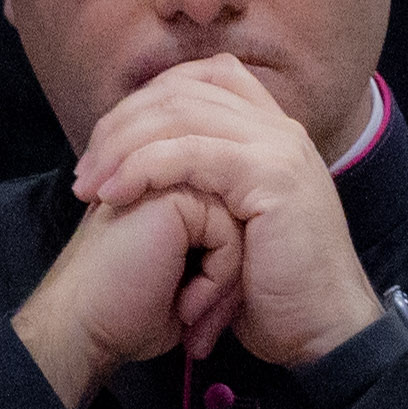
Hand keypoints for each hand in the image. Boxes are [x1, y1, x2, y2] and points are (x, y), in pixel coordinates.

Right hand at [12, 180, 242, 408]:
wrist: (82, 328)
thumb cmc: (125, 316)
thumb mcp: (187, 286)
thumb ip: (219, 257)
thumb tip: (265, 255)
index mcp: (165, 198)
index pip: (234, 227)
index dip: (225, 282)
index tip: (198, 322)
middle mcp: (166, 182)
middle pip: (241, 225)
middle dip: (230, 284)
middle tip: (199, 326)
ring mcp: (167, 181)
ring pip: (240, 230)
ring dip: (223, 285)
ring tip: (189, 316)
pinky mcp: (172, 193)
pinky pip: (229, 234)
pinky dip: (217, 281)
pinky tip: (184, 306)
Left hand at [67, 56, 383, 374]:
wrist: (323, 330)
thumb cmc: (274, 290)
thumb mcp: (235, 225)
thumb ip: (207, 184)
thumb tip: (149, 166)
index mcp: (273, 131)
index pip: (200, 78)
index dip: (144, 102)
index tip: (105, 150)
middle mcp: (280, 127)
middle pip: (181, 89)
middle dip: (120, 125)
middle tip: (84, 172)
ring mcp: (279, 146)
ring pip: (180, 113)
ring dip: (122, 146)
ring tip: (90, 186)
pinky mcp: (271, 174)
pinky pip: (191, 153)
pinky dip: (143, 168)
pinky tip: (115, 196)